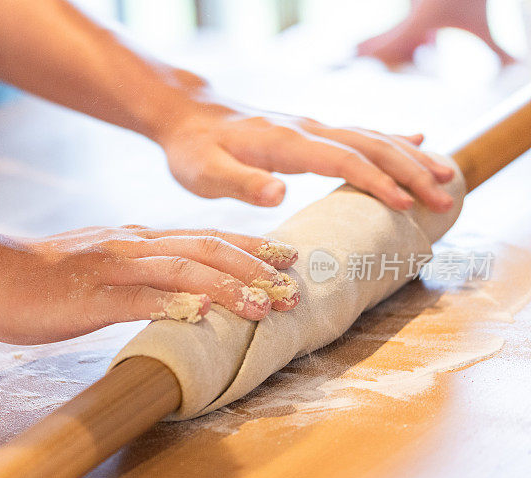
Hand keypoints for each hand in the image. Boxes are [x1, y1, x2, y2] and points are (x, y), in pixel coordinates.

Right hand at [0, 226, 299, 343]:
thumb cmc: (39, 277)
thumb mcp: (96, 266)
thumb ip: (133, 273)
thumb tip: (169, 290)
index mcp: (135, 239)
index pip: (204, 237)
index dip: (248, 247)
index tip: (284, 257)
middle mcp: (133, 245)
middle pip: (207, 247)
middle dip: (255, 265)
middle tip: (294, 283)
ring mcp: (114, 268)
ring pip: (185, 269)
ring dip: (230, 286)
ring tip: (266, 306)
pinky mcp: (94, 296)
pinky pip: (144, 299)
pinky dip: (179, 305)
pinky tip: (207, 317)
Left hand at [157, 103, 454, 211]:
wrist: (188, 117)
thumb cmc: (194, 151)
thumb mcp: (205, 173)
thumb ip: (241, 182)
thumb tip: (278, 193)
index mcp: (284, 143)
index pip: (341, 159)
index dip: (375, 181)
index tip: (405, 204)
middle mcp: (305, 130)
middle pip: (369, 145)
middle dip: (409, 170)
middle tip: (443, 197)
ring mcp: (311, 127)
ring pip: (371, 136)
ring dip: (410, 155)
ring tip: (445, 176)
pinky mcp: (310, 131)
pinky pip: (359, 132)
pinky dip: (392, 136)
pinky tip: (417, 140)